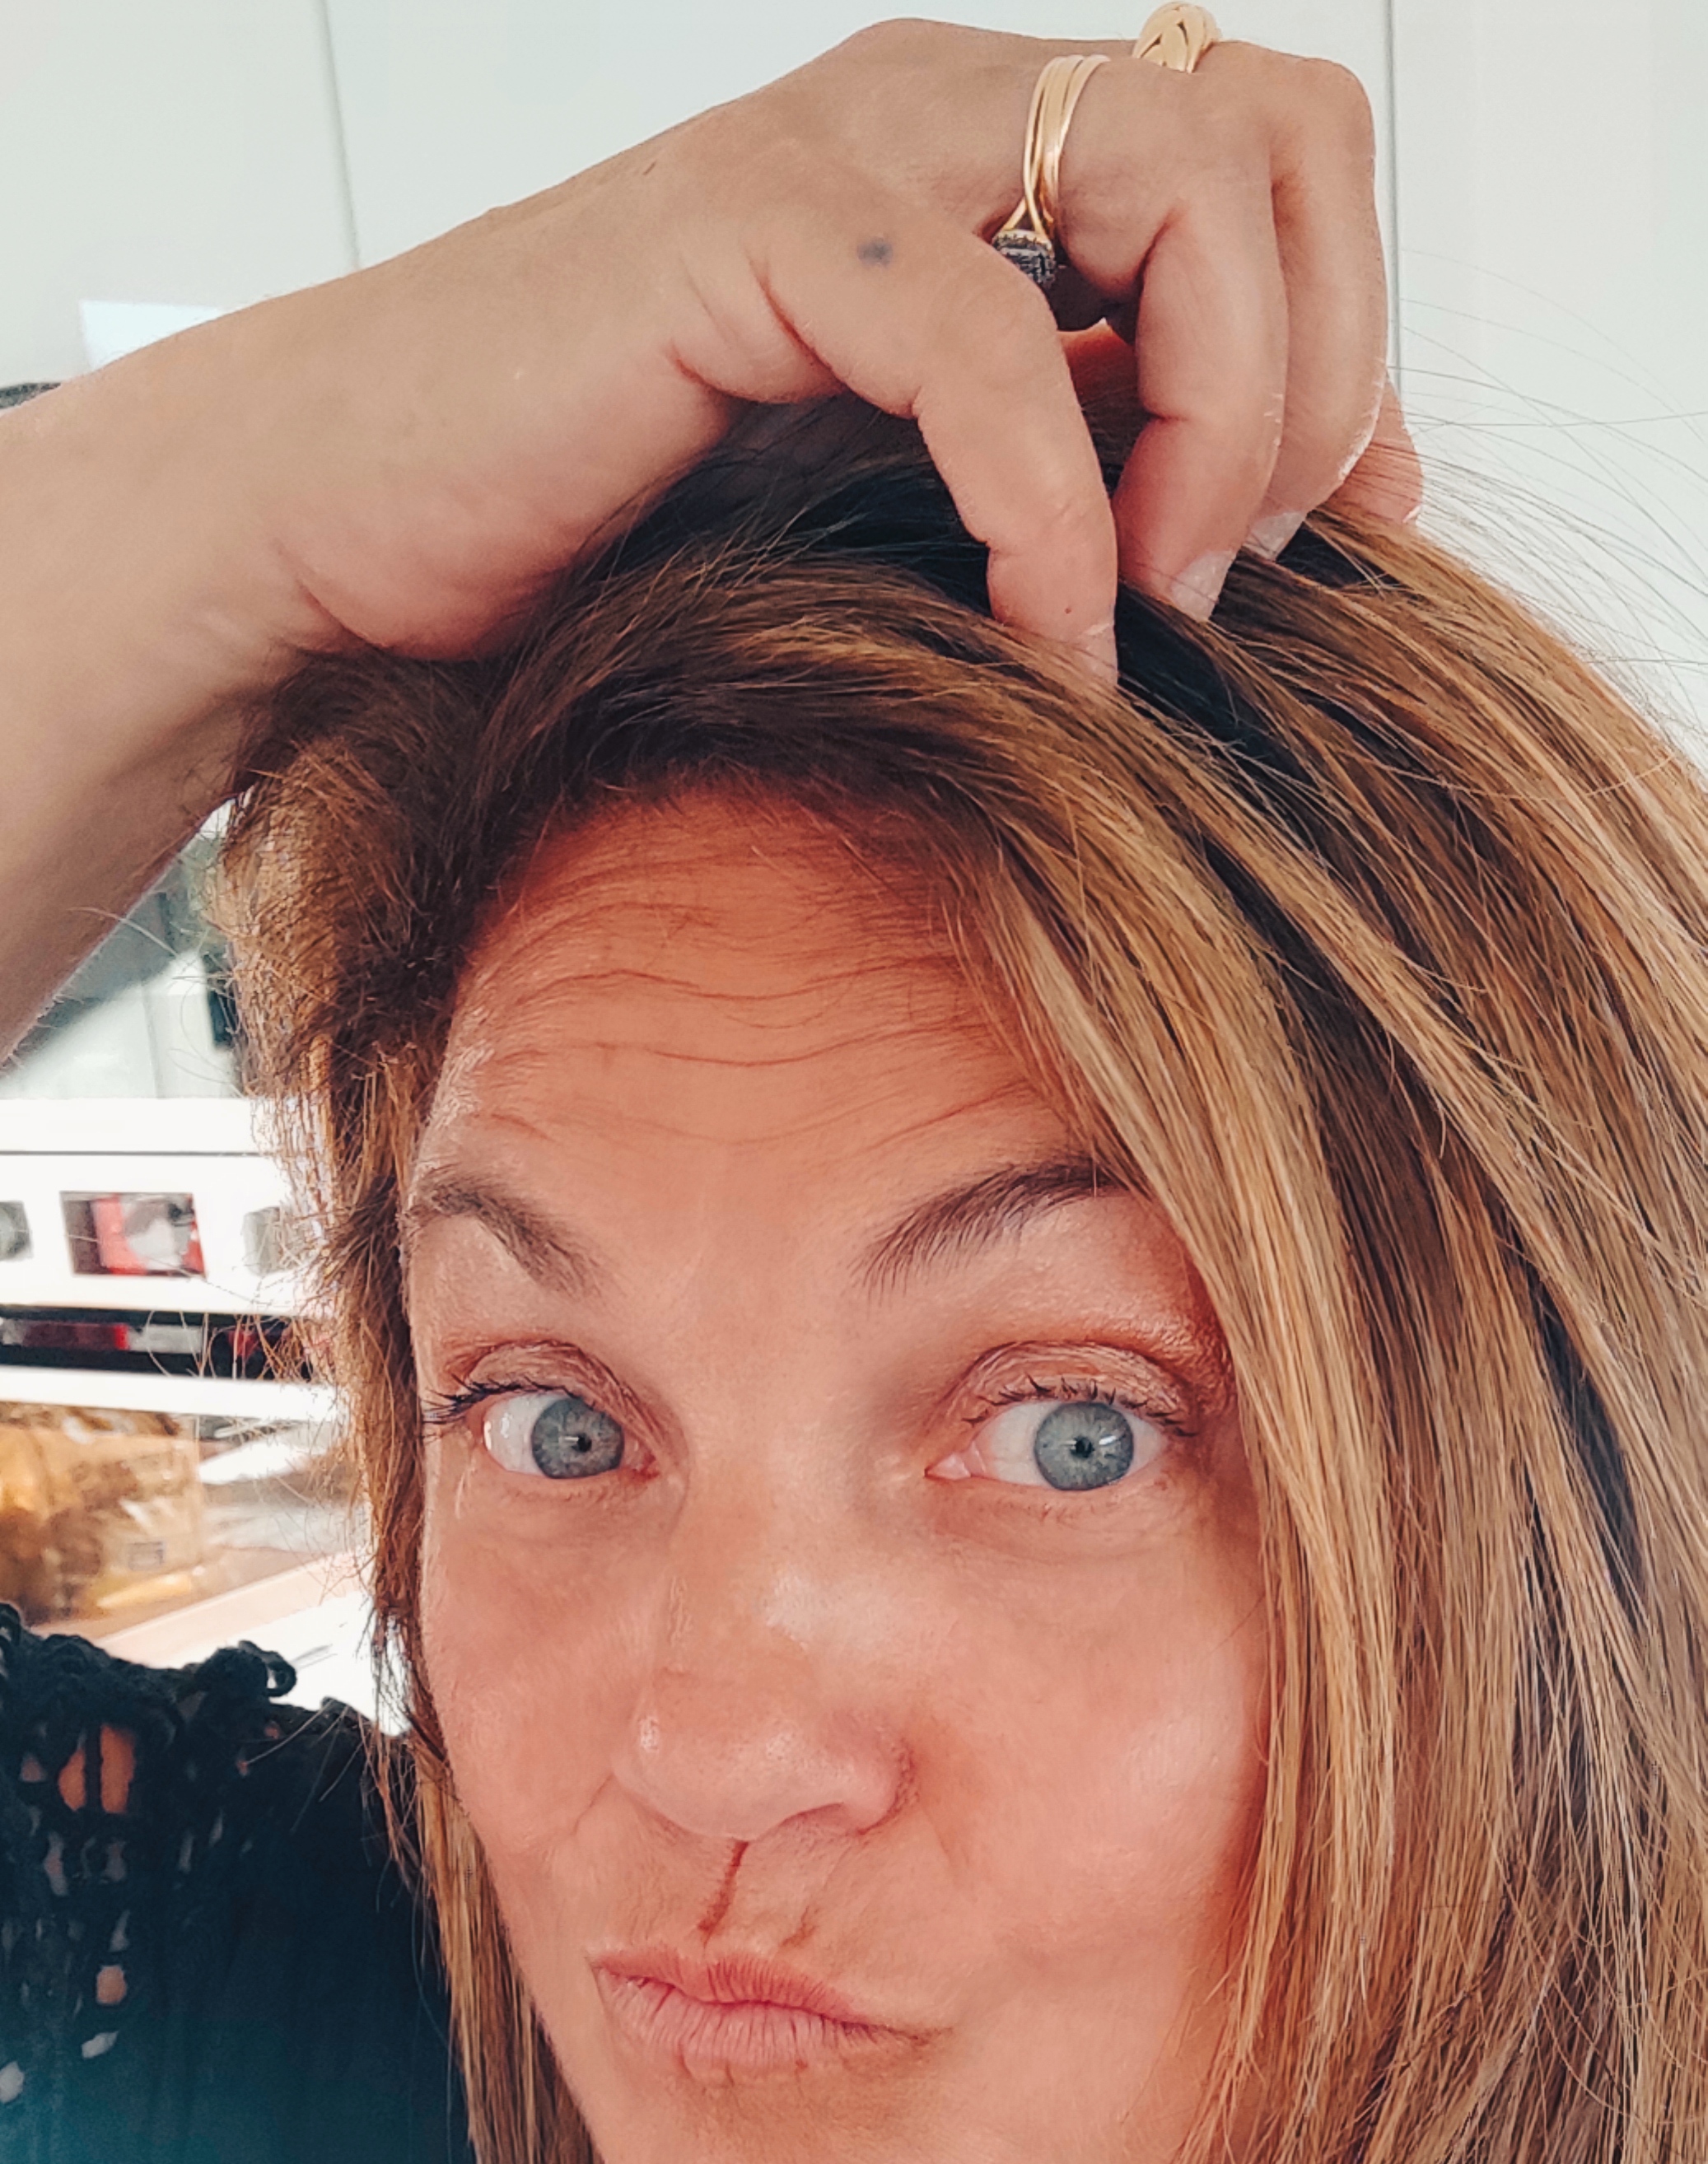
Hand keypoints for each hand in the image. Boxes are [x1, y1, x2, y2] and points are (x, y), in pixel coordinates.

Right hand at [0, 19, 1416, 1046]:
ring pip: (1171, 178)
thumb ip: (1088, 469)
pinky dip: (1054, 521)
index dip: (1350, 338)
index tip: (1324, 538)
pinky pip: (995, 344)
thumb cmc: (607, 544)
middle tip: (1233, 572)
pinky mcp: (755, 241)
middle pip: (1273, 130)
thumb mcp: (912, 506)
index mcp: (991, 152)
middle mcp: (939, 105)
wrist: (352, 538)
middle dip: (1309, 373)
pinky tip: (1041, 654)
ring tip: (1153, 604)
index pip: (1281, 148)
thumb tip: (1315, 518)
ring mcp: (846, 152)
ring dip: (1215, 415)